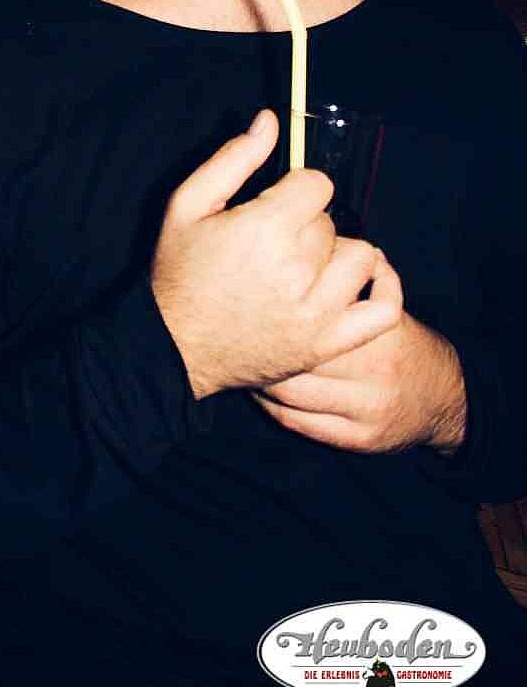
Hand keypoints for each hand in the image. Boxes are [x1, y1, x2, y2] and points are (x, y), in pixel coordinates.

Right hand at [152, 110, 401, 398]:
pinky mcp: (326, 342)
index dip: (294, 189)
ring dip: (337, 255)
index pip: (317, 185)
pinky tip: (364, 278)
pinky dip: (385, 288)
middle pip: (332, 221)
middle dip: (305, 223)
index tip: (272, 205)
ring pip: (360, 256)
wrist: (174, 346)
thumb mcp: (189, 203)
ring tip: (306, 265)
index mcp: (265, 228)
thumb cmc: (179, 270)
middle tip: (273, 243)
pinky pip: (383, 310)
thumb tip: (270, 121)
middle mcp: (297, 269)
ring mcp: (317, 311)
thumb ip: (233, 158)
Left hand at [254, 278, 466, 454]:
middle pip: (299, 361)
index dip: (280, 315)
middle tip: (240, 334)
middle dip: (265, 348)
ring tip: (247, 362)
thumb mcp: (390, 308)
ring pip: (292, 397)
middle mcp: (374, 374)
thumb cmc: (405, 343)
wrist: (445, 398)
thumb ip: (356, 285)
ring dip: (261, 380)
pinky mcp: (359, 439)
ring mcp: (366, 410)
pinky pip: (300, 424)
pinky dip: (273, 408)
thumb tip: (320, 247)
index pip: (317, 322)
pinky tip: (262, 394)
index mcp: (380, 334)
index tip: (256, 304)